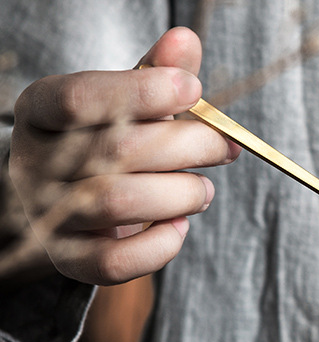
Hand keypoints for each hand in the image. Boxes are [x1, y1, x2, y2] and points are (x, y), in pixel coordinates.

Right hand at [8, 27, 238, 284]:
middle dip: (186, 146)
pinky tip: (180, 225)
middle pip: (115, 151)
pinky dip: (160, 245)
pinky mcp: (70, 260)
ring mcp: (49, 215)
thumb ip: (153, 76)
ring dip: (179, 194)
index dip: (144, 92)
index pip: (82, 98)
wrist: (68, 206)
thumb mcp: (122, 104)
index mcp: (39, 111)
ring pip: (118, 203)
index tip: (194, 89)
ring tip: (203, 189)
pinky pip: (116, 262)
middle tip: (223, 148)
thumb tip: (184, 42)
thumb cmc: (102, 144)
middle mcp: (34, 163)